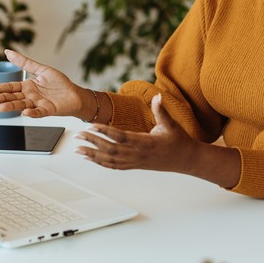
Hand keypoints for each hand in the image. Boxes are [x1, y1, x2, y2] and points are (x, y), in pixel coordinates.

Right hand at [0, 49, 86, 118]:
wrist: (75, 94)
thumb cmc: (60, 83)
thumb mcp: (41, 69)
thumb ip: (25, 62)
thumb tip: (8, 52)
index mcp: (27, 86)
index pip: (9, 87)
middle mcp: (30, 96)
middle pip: (12, 97)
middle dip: (1, 99)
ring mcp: (38, 104)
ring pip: (21, 105)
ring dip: (11, 107)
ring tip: (0, 108)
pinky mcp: (48, 110)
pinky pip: (38, 112)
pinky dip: (31, 113)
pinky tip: (25, 112)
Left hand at [74, 94, 199, 172]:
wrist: (186, 160)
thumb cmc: (178, 141)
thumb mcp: (172, 124)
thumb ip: (161, 111)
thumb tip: (157, 96)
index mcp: (146, 142)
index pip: (121, 137)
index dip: (105, 132)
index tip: (92, 125)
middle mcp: (138, 154)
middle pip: (111, 149)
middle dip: (92, 142)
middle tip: (77, 135)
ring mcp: (135, 162)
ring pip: (110, 160)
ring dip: (92, 155)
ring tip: (77, 149)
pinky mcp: (135, 165)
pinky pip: (114, 166)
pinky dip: (101, 162)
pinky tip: (90, 158)